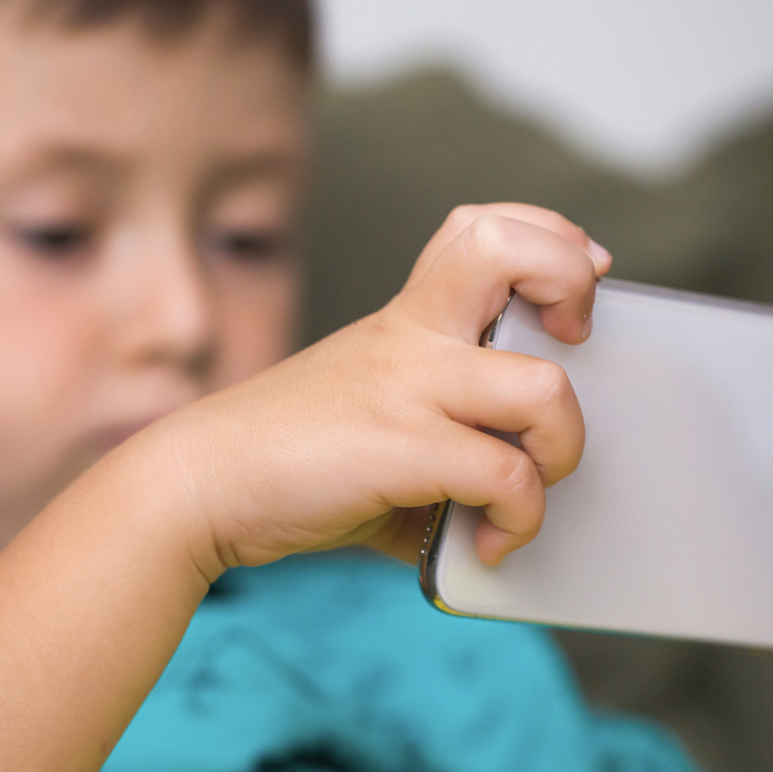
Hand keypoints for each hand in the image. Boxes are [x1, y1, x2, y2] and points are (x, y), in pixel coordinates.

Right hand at [142, 203, 608, 575]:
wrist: (199, 486)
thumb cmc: (291, 461)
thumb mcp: (374, 416)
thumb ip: (445, 434)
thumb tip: (511, 496)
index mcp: (404, 319)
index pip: (484, 228)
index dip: (550, 241)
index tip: (573, 294)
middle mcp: (408, 337)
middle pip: (509, 249)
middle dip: (572, 285)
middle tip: (574, 344)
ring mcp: (406, 389)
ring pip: (544, 388)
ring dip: (562, 447)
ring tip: (532, 485)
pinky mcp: (401, 450)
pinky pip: (505, 477)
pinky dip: (517, 519)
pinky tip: (489, 543)